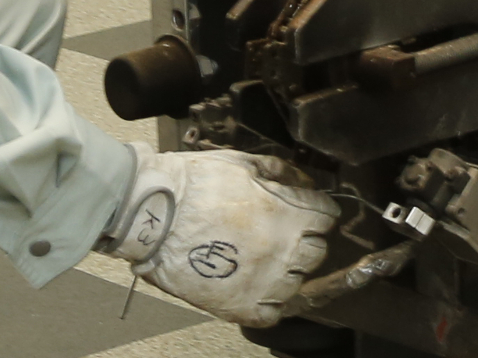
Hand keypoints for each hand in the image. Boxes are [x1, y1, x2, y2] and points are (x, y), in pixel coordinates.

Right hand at [102, 144, 338, 325]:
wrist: (152, 214)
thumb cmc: (195, 184)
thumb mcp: (244, 163)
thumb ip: (283, 172)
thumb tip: (307, 181)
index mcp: (288, 214)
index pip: (326, 216)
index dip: (317, 209)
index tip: (309, 210)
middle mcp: (282, 251)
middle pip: (317, 252)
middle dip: (307, 239)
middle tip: (287, 232)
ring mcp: (262, 283)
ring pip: (297, 283)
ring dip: (289, 270)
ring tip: (267, 258)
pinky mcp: (238, 306)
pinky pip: (272, 314)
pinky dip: (270, 302)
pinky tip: (259, 286)